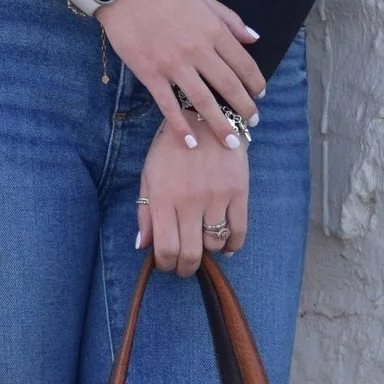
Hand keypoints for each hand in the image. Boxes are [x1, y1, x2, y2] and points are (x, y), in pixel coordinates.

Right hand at [96, 0, 263, 152]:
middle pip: (228, 86)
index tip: (261, 94)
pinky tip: (192, 142)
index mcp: (213, 31)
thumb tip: (254, 38)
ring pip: (203, 101)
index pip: (243, 63)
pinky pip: (169, 106)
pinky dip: (181, 126)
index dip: (255, 82)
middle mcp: (198, 51)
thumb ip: (230, 19)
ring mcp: (174, 65)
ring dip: (220, 124)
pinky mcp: (151, 75)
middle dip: (245, 108)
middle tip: (253, 123)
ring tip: (231, 141)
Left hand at [137, 114, 247, 276]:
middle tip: (184, 267)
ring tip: (202, 245)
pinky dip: (233, 245)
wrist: (203, 115)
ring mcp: (216, 196)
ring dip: (208, 252)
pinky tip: (225, 246)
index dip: (166, 266)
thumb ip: (145, 212)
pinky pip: (239, 231)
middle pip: (191, 254)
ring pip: (214, 244)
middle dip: (186, 268)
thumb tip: (143, 246)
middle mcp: (190, 200)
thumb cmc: (170, 148)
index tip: (167, 265)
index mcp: (163, 197)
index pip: (165, 249)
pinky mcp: (239, 190)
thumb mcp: (149, 176)